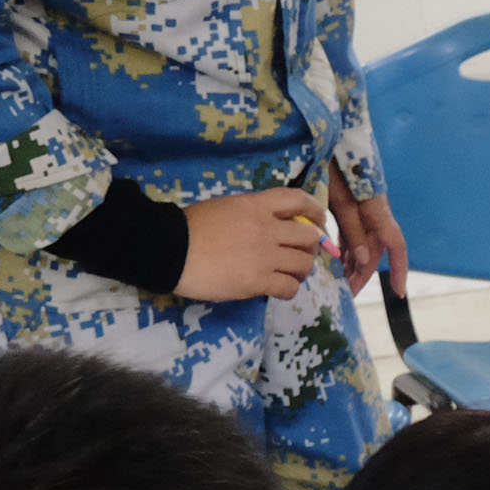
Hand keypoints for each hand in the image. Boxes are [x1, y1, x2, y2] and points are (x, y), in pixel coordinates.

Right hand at [177, 188, 327, 301]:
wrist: (170, 249)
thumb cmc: (190, 227)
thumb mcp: (224, 208)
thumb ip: (251, 214)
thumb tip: (269, 226)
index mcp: (256, 205)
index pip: (298, 201)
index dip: (315, 211)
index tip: (319, 222)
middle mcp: (266, 228)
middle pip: (308, 237)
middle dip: (310, 247)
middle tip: (301, 254)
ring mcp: (265, 255)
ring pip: (303, 264)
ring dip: (301, 270)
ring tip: (291, 273)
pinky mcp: (258, 281)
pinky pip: (289, 287)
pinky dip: (288, 289)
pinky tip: (278, 289)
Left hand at [326, 160, 408, 297]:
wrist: (324, 136)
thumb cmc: (333, 162)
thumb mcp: (339, 196)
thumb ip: (353, 227)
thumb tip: (364, 260)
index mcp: (376, 210)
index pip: (395, 245)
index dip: (399, 268)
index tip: (399, 291)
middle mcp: (373, 213)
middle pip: (374, 249)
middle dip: (362, 273)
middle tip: (347, 292)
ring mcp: (361, 209)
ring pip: (361, 242)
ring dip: (352, 262)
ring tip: (339, 280)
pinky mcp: (348, 204)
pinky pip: (351, 232)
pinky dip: (345, 247)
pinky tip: (335, 259)